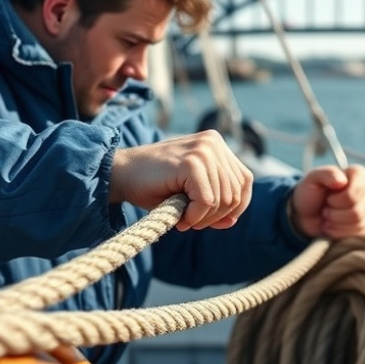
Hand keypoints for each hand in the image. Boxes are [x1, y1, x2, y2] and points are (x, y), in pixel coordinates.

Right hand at [110, 130, 253, 231]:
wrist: (120, 174)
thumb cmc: (153, 185)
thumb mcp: (190, 195)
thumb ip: (215, 205)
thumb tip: (233, 221)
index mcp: (216, 145)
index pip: (244, 181)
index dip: (235, 207)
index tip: (211, 219)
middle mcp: (213, 142)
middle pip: (236, 192)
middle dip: (216, 216)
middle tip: (191, 221)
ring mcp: (204, 150)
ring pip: (224, 199)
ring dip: (204, 219)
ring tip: (183, 219)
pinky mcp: (191, 162)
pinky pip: (208, 201)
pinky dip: (195, 217)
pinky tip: (181, 217)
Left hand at [289, 165, 364, 239]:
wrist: (306, 214)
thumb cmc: (311, 193)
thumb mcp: (313, 178)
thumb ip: (327, 174)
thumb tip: (342, 181)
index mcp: (357, 173)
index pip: (356, 190)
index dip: (338, 198)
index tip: (328, 197)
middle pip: (357, 208)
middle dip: (334, 211)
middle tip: (326, 207)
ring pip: (358, 221)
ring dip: (336, 221)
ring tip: (328, 215)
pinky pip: (359, 232)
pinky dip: (340, 231)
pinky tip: (332, 225)